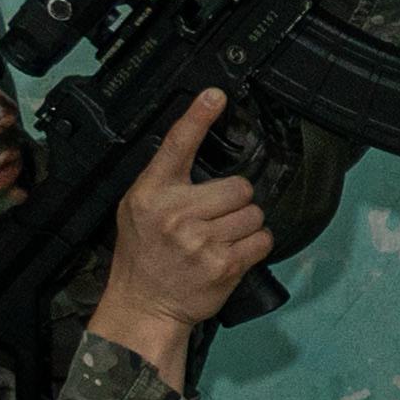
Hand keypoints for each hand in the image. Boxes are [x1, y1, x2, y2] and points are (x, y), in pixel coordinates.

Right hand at [84, 89, 272, 379]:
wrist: (145, 305)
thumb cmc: (142, 256)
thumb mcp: (137, 208)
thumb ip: (164, 179)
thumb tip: (194, 142)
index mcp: (152, 194)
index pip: (177, 146)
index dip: (197, 117)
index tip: (215, 95)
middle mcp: (176, 214)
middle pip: (239, 186)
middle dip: (235, 200)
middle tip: (215, 217)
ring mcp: (201, 240)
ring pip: (254, 213)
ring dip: (245, 225)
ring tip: (220, 237)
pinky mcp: (224, 264)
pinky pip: (262, 240)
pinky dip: (255, 245)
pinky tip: (232, 251)